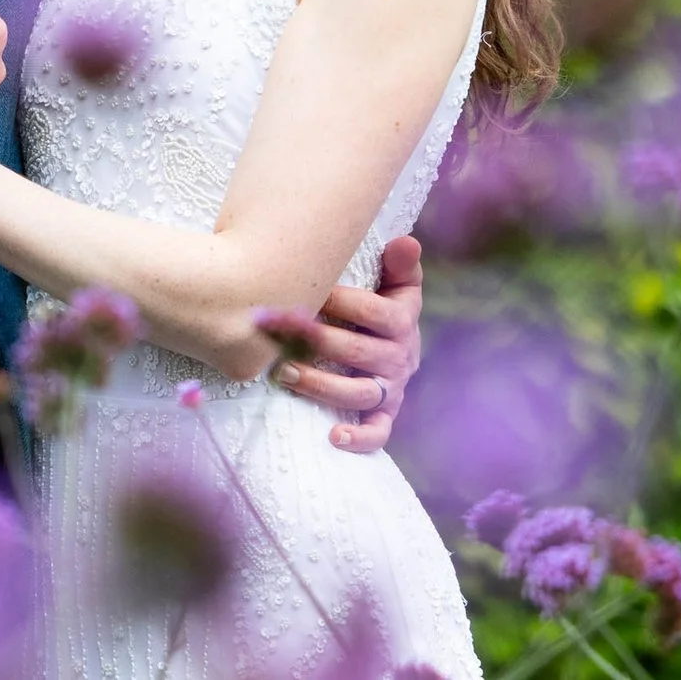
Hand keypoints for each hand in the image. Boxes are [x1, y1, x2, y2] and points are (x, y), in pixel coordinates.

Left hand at [258, 235, 423, 453]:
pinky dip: (359, 437)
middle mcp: (400, 357)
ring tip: (284, 373)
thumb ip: (399, 263)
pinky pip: (377, 431)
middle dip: (314, 340)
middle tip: (276, 330)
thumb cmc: (384, 305)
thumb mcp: (396, 282)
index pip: (374, 311)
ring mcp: (392, 388)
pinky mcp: (385, 414)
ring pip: (359, 392)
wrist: (399, 345)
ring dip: (321, 384)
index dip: (342, 302)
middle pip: (358, 351)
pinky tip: (333, 436)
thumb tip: (405, 242)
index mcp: (403, 321)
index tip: (309, 292)